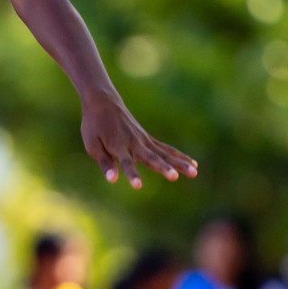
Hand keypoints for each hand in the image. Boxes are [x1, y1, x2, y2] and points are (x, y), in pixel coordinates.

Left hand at [80, 89, 197, 188]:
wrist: (103, 102)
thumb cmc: (94, 126)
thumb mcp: (92, 144)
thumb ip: (104, 162)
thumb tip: (113, 179)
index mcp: (118, 146)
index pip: (126, 163)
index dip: (132, 174)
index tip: (138, 186)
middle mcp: (135, 144)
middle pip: (151, 158)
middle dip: (163, 168)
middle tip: (175, 176)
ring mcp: (144, 141)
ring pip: (165, 154)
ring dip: (179, 163)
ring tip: (194, 173)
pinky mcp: (148, 139)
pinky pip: (167, 149)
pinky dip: (180, 156)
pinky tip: (194, 164)